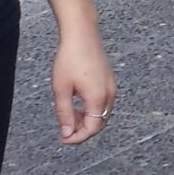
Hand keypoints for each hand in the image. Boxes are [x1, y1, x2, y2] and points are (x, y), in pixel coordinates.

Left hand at [54, 26, 117, 143]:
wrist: (82, 34)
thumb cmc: (70, 58)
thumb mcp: (61, 89)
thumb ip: (65, 114)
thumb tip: (67, 133)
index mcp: (98, 97)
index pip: (92, 128)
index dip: (78, 138)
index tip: (64, 140)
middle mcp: (109, 94)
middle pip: (100, 123)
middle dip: (83, 131)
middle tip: (65, 131)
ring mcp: (111, 87)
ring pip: (102, 113)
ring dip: (87, 120)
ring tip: (69, 118)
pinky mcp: (109, 81)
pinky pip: (103, 103)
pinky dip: (91, 110)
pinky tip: (78, 105)